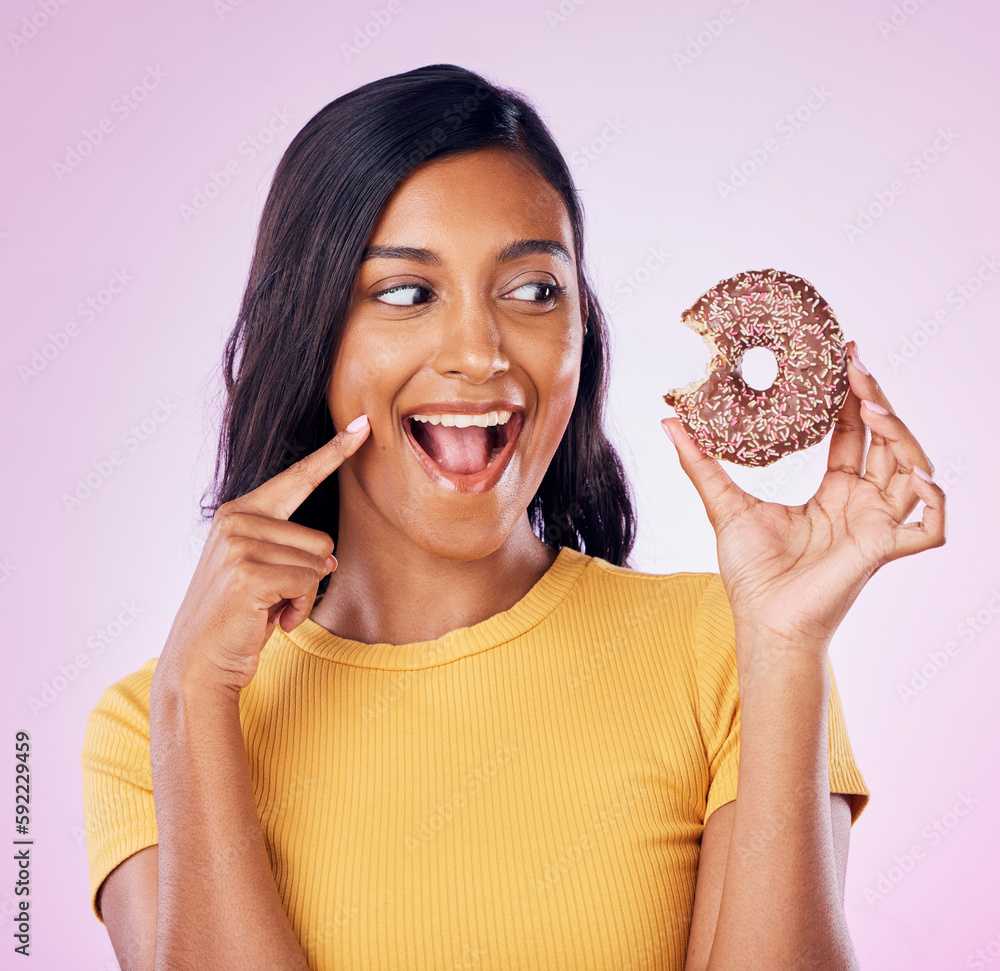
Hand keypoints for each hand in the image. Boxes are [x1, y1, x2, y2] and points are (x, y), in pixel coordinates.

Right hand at [156, 415, 370, 691]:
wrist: (198, 662)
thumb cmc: (237, 617)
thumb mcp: (262, 570)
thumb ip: (291, 549)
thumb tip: (330, 558)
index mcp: (240, 512)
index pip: (298, 477)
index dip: (334, 452)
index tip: (362, 425)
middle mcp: (236, 520)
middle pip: (321, 536)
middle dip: (310, 575)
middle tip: (274, 598)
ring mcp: (238, 545)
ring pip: (318, 561)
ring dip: (304, 595)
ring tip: (268, 609)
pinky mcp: (247, 573)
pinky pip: (309, 583)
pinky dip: (298, 608)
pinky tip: (270, 622)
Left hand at [661, 342, 945, 657]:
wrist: (762, 620)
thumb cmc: (751, 572)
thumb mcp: (723, 504)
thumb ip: (700, 463)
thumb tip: (669, 420)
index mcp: (835, 492)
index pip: (854, 433)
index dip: (853, 397)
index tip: (844, 357)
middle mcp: (862, 504)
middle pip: (888, 441)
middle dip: (878, 401)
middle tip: (856, 366)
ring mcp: (877, 526)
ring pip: (914, 471)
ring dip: (901, 436)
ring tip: (873, 407)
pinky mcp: (882, 552)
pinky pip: (930, 528)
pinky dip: (934, 502)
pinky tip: (914, 476)